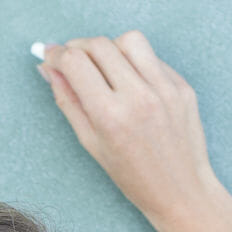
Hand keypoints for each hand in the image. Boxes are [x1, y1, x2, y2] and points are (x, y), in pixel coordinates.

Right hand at [38, 31, 224, 229]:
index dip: (56, 54)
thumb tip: (48, 67)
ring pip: (129, 40)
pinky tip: (132, 84)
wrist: (181, 191)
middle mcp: (139, 97)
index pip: (75, 62)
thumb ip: (67, 100)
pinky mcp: (183, 87)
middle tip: (73, 60)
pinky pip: (154, 58)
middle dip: (79, 47)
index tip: (50, 56)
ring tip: (106, 68)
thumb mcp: (91, 143)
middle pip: (99, 45)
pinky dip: (136, 64)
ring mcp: (165, 89)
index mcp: (110, 116)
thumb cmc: (133, 175)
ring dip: (111, 48)